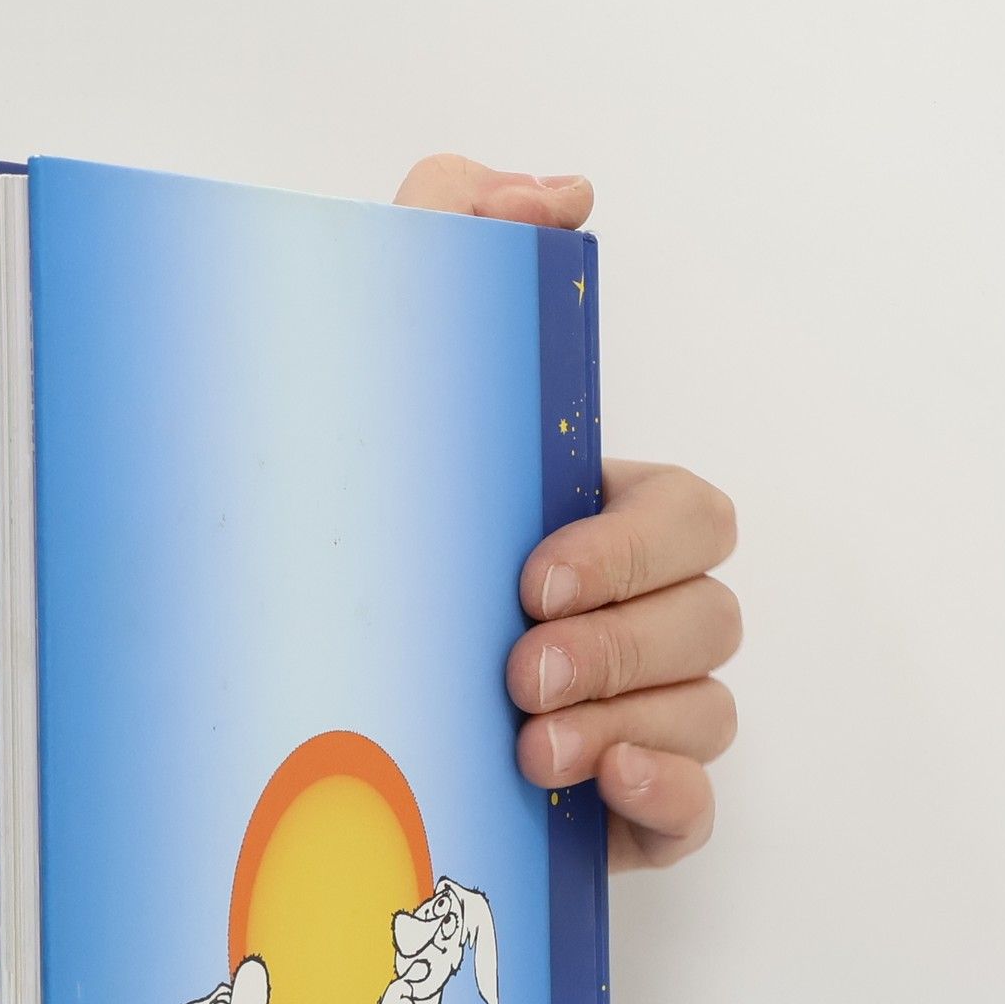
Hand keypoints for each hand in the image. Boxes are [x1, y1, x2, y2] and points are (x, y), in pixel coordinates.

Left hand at [395, 156, 741, 871]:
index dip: (630, 546)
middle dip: (620, 646)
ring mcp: (639, 716)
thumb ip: (451, 238)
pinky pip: (696, 809)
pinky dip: (666, 798)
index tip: (530, 578)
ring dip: (626, 723)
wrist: (293, 703)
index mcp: (599, 527)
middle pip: (711, 617)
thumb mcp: (378, 375)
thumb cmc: (359, 543)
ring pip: (709, 710)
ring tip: (526, 747)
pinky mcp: (625, 810)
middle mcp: (635, 619)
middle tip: (517, 671)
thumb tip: (559, 193)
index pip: (688, 517)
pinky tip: (603, 790)